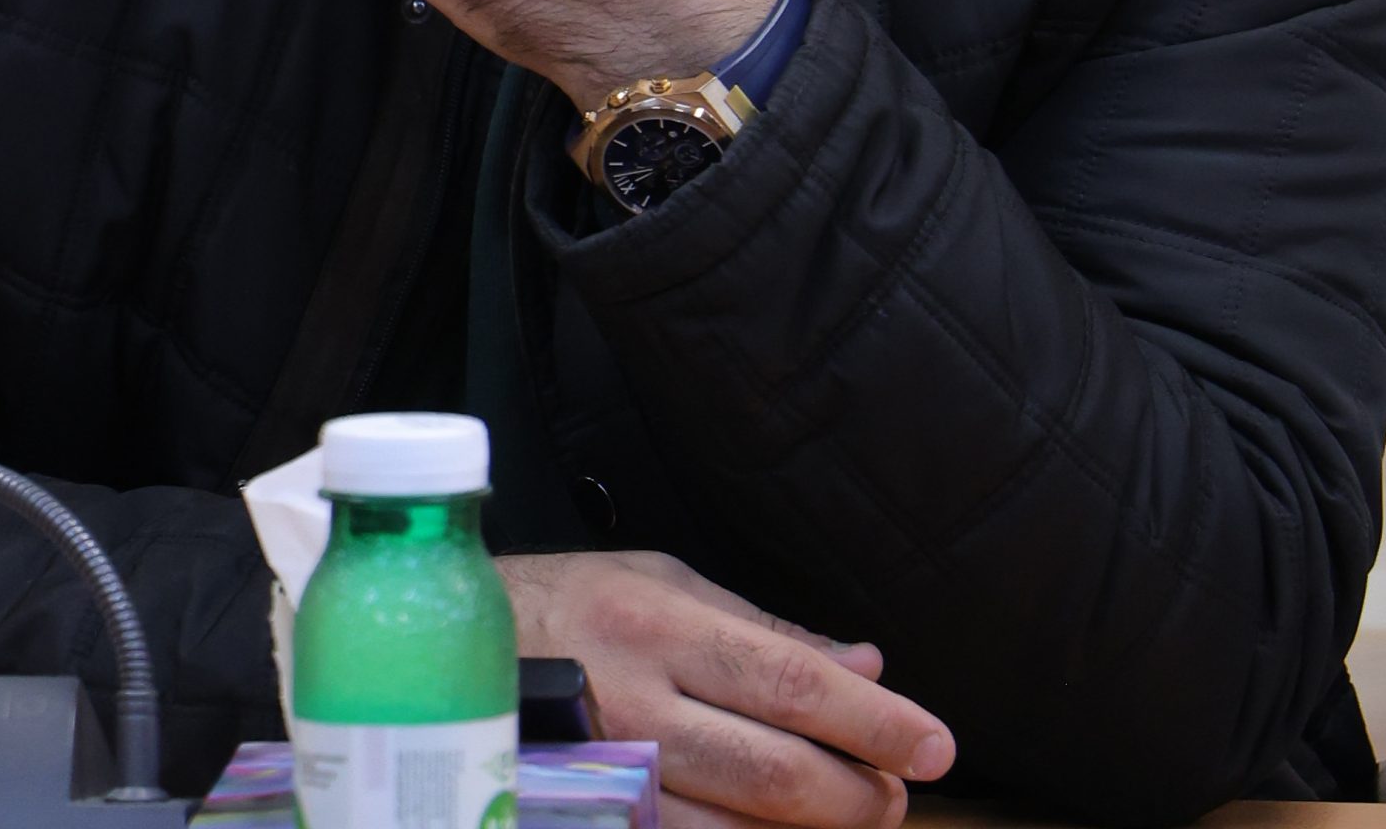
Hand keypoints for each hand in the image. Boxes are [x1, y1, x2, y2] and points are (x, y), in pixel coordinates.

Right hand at [498, 550, 952, 828]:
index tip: (936, 744)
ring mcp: (606, 773)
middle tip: (895, 793)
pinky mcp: (588, 820)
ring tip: (848, 815)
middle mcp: (634, 701)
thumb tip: (866, 666)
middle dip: (857, 795)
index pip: (793, 682)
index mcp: (659, 622)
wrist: (449, 651)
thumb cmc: (574, 605)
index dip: (876, 720)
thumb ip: (767, 632)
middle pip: (774, 774)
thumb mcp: (665, 581)